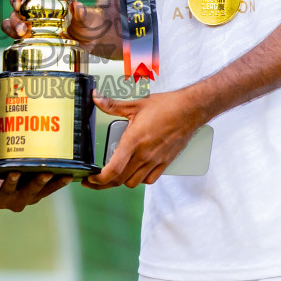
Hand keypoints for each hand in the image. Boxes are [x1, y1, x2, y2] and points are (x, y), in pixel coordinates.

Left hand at [0, 168, 69, 211]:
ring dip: (12, 181)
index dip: (57, 184)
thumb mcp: (24, 181)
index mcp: (30, 197)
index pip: (46, 191)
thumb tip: (54, 153)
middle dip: (38, 182)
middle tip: (46, 173)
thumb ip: (34, 172)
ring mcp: (2, 199)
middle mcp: (18, 200)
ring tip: (15, 172)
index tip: (68, 175)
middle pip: (30, 191)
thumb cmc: (9, 183)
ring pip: (9, 190)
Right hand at [1, 0, 120, 58]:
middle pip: (15, 12)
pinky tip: (19, 44)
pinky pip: (20, 41)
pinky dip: (15, 42)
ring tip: (20, 34)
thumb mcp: (88, 17)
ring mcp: (34, 28)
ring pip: (13, 26)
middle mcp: (35, 13)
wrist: (93, 40)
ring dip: (11, 29)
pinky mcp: (35, 42)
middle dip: (14, 19)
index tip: (18, 3)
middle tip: (21, 28)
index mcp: (45, 1)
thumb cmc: (89, 22)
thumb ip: (82, 13)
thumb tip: (77, 6)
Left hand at [86, 89, 201, 188]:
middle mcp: (143, 154)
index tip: (90, 178)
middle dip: (104, 183)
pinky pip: (149, 179)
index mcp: (133, 141)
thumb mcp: (135, 105)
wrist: (190, 110)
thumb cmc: (165, 106)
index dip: (99, 179)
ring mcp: (155, 160)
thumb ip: (112, 105)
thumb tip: (96, 97)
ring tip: (115, 174)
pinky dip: (140, 179)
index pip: (113, 169)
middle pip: (120, 180)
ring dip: (122, 181)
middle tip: (95, 180)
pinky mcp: (165, 163)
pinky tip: (135, 171)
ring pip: (133, 182)